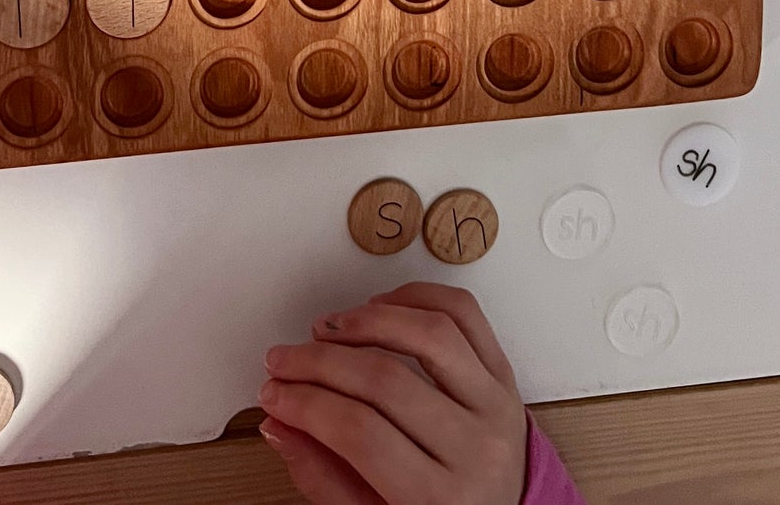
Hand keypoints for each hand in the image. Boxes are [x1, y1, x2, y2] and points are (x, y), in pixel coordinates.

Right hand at [260, 282, 528, 504]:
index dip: (306, 406)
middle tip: (284, 361)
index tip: (274, 394)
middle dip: (318, 363)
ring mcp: (496, 405)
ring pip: (429, 334)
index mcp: (441, 500)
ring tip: (328, 328)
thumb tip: (280, 424)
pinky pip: (464, 314)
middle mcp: (476, 449)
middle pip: (385, 381)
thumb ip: (325, 479)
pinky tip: (381, 307)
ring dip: (366, 320)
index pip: (361, 435)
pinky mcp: (505, 375)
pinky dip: (418, 296)